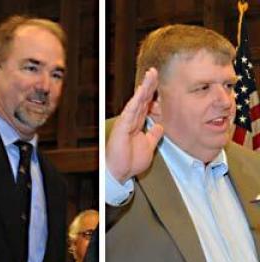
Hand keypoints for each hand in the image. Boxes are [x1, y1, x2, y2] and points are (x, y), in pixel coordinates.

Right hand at [106, 67, 163, 183]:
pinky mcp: (122, 127)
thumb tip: (159, 126)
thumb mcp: (148, 146)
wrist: (119, 172)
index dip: (152, 93)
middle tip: (154, 71)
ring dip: (144, 88)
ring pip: (136, 102)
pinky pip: (130, 112)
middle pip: (142, 99)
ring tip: (150, 75)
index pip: (146, 105)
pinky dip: (136, 101)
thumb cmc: (129, 161)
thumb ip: (153, 135)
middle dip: (149, 85)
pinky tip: (141, 92)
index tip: (158, 81)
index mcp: (137, 124)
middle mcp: (131, 121)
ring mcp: (126, 123)